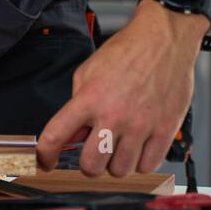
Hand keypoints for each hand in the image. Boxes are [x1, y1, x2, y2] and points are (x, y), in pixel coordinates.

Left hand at [37, 0, 206, 175]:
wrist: (164, 39)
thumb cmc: (127, 53)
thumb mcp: (87, 73)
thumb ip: (76, 106)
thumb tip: (72, 134)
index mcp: (89, 99)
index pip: (55, 136)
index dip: (45, 155)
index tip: (46, 162)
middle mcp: (114, 115)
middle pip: (92, 166)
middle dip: (88, 165)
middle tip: (93, 155)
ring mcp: (141, 125)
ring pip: (120, 171)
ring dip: (115, 165)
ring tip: (118, 149)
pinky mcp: (165, 129)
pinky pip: (148, 166)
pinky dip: (140, 163)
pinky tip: (138, 149)